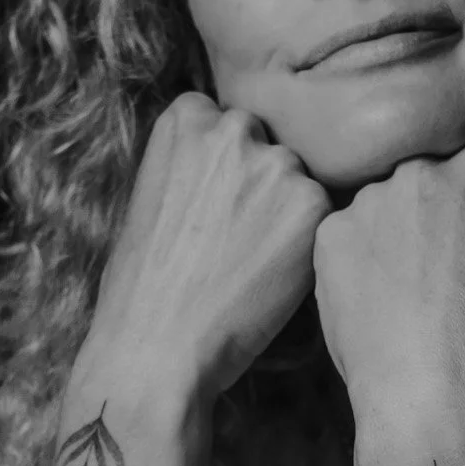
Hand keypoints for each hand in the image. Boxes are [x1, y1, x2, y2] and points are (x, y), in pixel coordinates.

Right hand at [84, 92, 332, 408]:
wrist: (157, 348)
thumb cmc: (142, 286)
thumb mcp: (151, 194)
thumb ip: (193, 163)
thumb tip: (233, 163)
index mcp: (186, 117)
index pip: (222, 120)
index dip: (221, 166)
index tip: (211, 200)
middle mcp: (234, 128)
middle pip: (266, 143)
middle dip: (258, 182)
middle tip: (237, 236)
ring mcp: (277, 163)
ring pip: (299, 179)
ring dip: (286, 211)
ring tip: (252, 262)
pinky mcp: (313, 205)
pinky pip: (322, 215)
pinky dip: (306, 244)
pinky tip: (273, 276)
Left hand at [311, 143, 464, 428]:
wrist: (426, 396)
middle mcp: (420, 170)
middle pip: (430, 176)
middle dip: (439, 210)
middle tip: (444, 271)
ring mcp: (368, 200)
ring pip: (386, 202)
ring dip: (396, 230)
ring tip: (408, 292)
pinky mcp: (329, 233)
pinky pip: (349, 233)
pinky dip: (361, 257)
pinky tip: (378, 299)